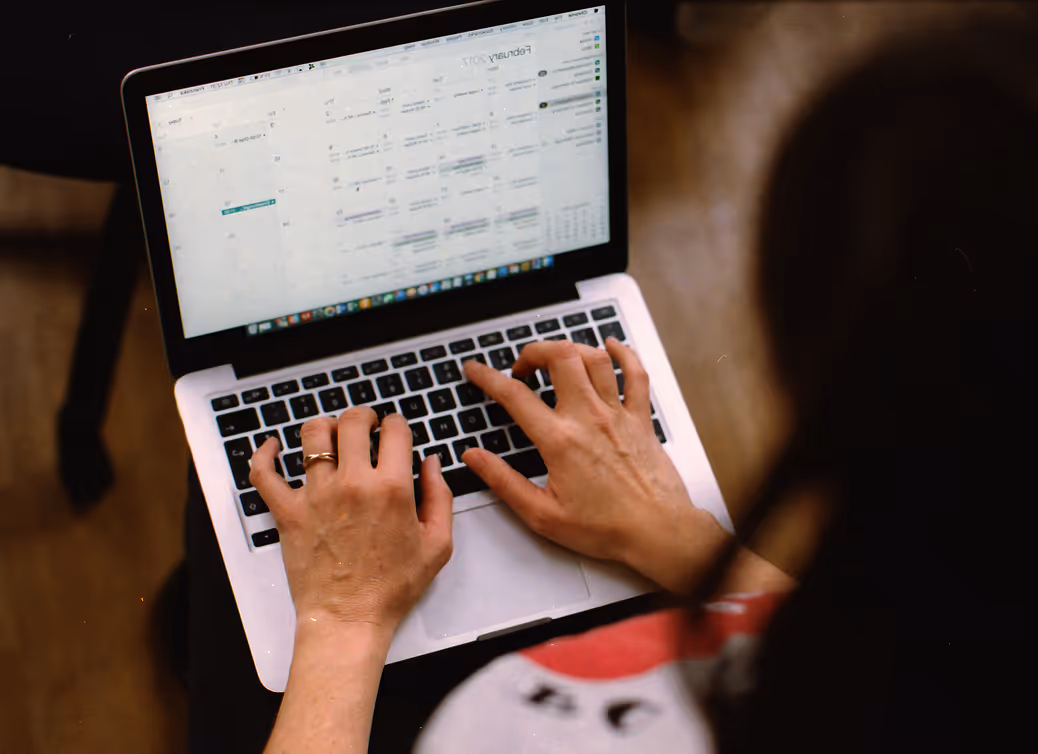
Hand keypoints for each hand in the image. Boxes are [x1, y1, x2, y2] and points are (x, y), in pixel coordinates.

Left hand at [250, 409, 453, 631]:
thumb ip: (441, 496)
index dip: (397, 423)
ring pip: (312, 436)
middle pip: (352, 422)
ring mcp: (316, 495)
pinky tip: (272, 447)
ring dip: (324, 426)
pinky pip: (264, 473)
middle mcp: (352, 484)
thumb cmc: (392, 588)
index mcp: (392, 488)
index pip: (395, 430)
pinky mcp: (288, 512)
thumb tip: (432, 462)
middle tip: (366, 424)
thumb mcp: (438, 544)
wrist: (349, 619)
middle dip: (363, 416)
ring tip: (330, 434)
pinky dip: (264, 454)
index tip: (395, 430)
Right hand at [461, 338, 729, 594]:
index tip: (476, 371)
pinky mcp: (641, 419)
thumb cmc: (606, 529)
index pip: (515, 396)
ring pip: (595, 358)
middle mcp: (589, 418)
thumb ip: (503, 482)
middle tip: (522, 367)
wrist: (657, 532)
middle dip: (534, 351)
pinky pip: (636, 374)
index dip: (488, 378)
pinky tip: (612, 346)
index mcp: (560, 441)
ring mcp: (617, 414)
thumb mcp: (542, 515)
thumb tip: (475, 458)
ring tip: (556, 358)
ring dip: (571, 349)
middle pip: (560, 357)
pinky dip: (624, 353)